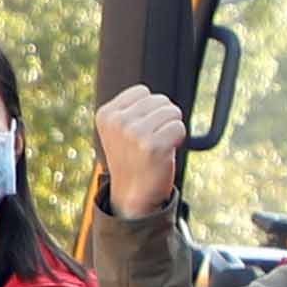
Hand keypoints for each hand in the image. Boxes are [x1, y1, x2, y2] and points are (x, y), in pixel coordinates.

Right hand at [91, 85, 187, 220]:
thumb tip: (155, 96)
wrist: (133, 194)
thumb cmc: (132, 158)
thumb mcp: (119, 129)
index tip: (142, 128)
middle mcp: (118, 122)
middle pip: (160, 100)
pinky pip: (179, 127)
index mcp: (106, 114)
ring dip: (171, 127)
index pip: (143, 91)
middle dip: (163, 117)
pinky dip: (178, 138)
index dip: (149, 109)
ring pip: (172, 111)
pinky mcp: (153, 146)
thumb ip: (130, 108)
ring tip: (159, 144)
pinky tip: (166, 151)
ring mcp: (135, 133)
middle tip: (152, 139)